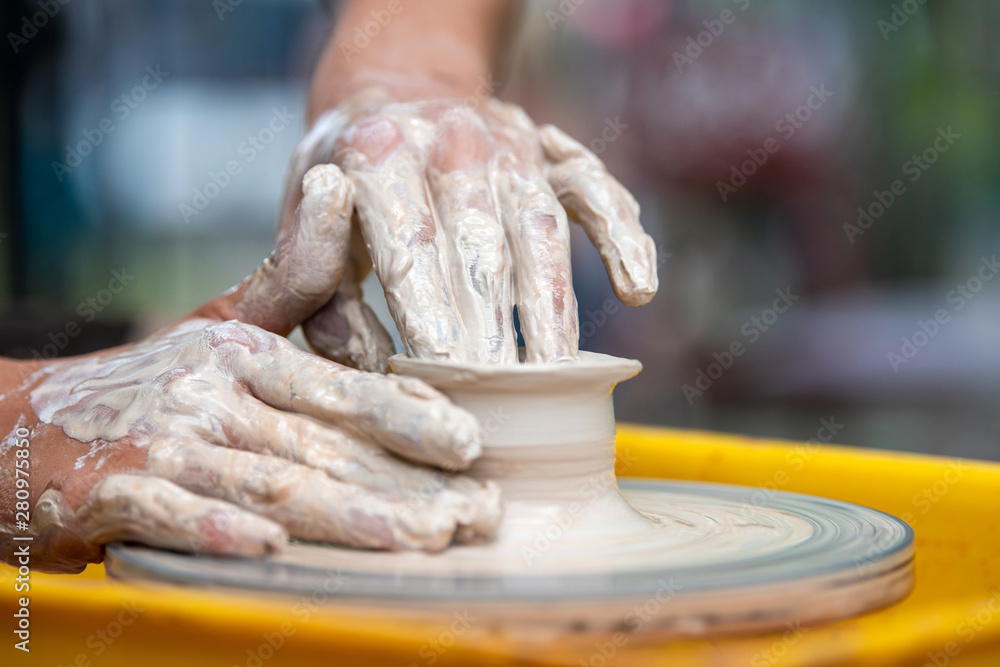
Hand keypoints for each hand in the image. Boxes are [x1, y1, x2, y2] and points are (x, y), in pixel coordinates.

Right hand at [0, 166, 500, 572]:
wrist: (22, 420)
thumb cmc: (150, 383)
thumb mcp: (222, 327)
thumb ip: (291, 276)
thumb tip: (336, 188)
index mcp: (248, 356)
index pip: (345, 389)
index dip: (410, 416)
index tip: (470, 444)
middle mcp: (212, 394)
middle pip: (323, 445)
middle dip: (403, 486)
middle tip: (472, 516)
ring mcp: (161, 441)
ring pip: (268, 480)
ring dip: (345, 513)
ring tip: (412, 538)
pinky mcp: (108, 488)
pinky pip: (171, 512)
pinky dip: (218, 529)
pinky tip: (269, 546)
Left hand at [282, 84, 658, 369]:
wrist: (395, 85)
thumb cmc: (344, 170)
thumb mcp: (303, 212)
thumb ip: (315, 284)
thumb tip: (365, 362)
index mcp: (377, 153)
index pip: (411, 246)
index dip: (432, 316)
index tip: (446, 376)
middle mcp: (451, 139)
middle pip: (482, 247)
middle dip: (495, 329)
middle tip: (504, 401)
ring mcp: (509, 142)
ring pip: (543, 229)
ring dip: (555, 306)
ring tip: (560, 375)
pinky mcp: (551, 150)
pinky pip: (597, 191)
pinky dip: (623, 237)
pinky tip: (638, 289)